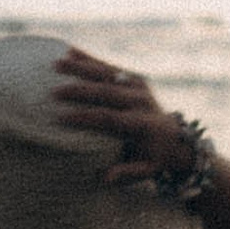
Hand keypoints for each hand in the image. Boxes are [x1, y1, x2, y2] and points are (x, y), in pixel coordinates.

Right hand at [49, 47, 190, 182]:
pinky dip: (90, 59)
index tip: (61, 118)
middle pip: (107, 92)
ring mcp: (139, 86)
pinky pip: (110, 66)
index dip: (86, 117)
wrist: (175, 138)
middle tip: (54, 91)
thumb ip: (128, 174)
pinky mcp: (135, 77)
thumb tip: (106, 177)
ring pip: (107, 74)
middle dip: (79, 91)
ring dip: (80, 67)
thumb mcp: (146, 171)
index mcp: (142, 124)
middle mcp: (141, 101)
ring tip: (55, 64)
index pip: (110, 118)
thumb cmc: (153, 158)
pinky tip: (69, 51)